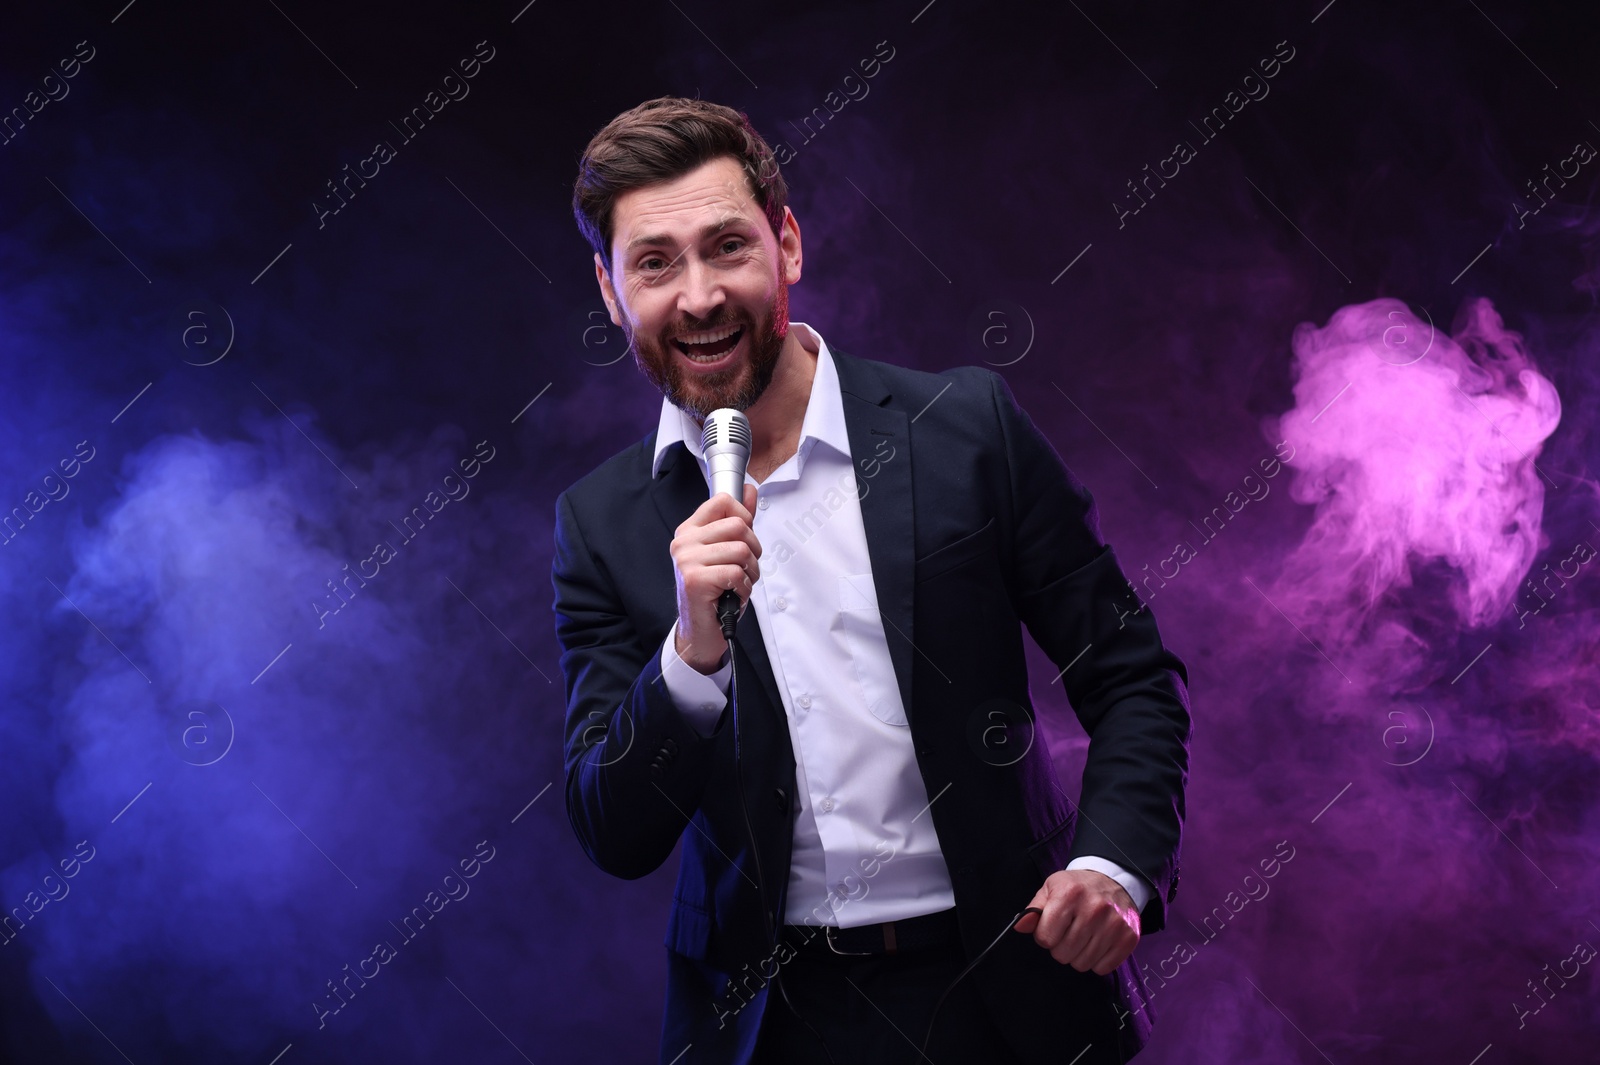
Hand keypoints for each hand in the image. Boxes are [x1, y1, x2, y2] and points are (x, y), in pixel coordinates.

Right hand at [670, 483, 760, 672]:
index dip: (744, 517)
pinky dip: (743, 587)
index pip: (723, 501)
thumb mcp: (726, 552)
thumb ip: (738, 520)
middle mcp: (684, 542)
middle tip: (744, 568)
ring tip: (738, 583)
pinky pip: (736, 573)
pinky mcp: (695, 580)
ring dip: (750, 572)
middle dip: (753, 550)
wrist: (701, 630)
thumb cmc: (715, 591)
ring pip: (741, 550)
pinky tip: (732, 594)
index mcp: (690, 530)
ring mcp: (687, 560)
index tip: (743, 537)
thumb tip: (750, 491)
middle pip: (738, 526)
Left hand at [1013, 869, 1139, 973]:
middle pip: (1063, 954)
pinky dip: (1097, 961)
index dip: (1044, 936)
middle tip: (1069, 932)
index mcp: (1069, 894)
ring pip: (1082, 964)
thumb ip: (1033, 910)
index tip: (1053, 927)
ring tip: (1083, 936)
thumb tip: (1019, 927)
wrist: (1113, 879)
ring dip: (1078, 955)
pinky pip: (1103, 968)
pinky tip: (1097, 943)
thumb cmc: (1078, 887)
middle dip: (1061, 947)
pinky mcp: (1129, 937)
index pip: (1045, 938)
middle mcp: (1094, 909)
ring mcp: (1114, 924)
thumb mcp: (1051, 889)